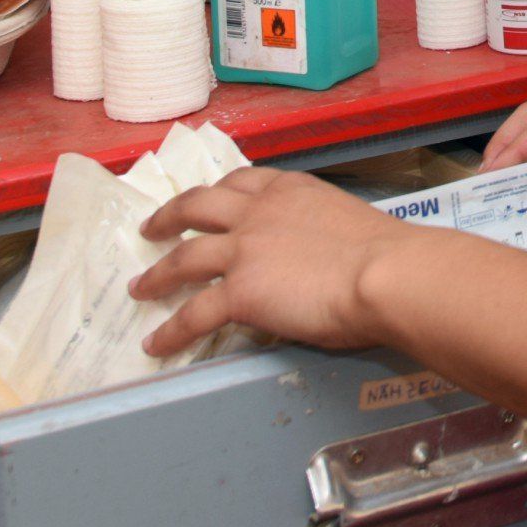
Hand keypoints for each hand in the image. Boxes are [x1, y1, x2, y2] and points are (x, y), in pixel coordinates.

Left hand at [131, 168, 412, 357]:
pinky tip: (156, 345)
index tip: (204, 199)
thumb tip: (316, 259)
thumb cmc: (385, 254)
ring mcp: (243, 250)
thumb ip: (317, 232)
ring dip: (157, 274)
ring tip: (140, 288)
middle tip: (150, 229)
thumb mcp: (344, 222)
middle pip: (198, 206)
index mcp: (290, 190)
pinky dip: (171, 331)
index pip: (241, 181)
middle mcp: (259, 212)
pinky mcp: (238, 291)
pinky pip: (193, 314)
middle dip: (169, 216)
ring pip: (184, 258)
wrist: (384, 273)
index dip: (216, 192)